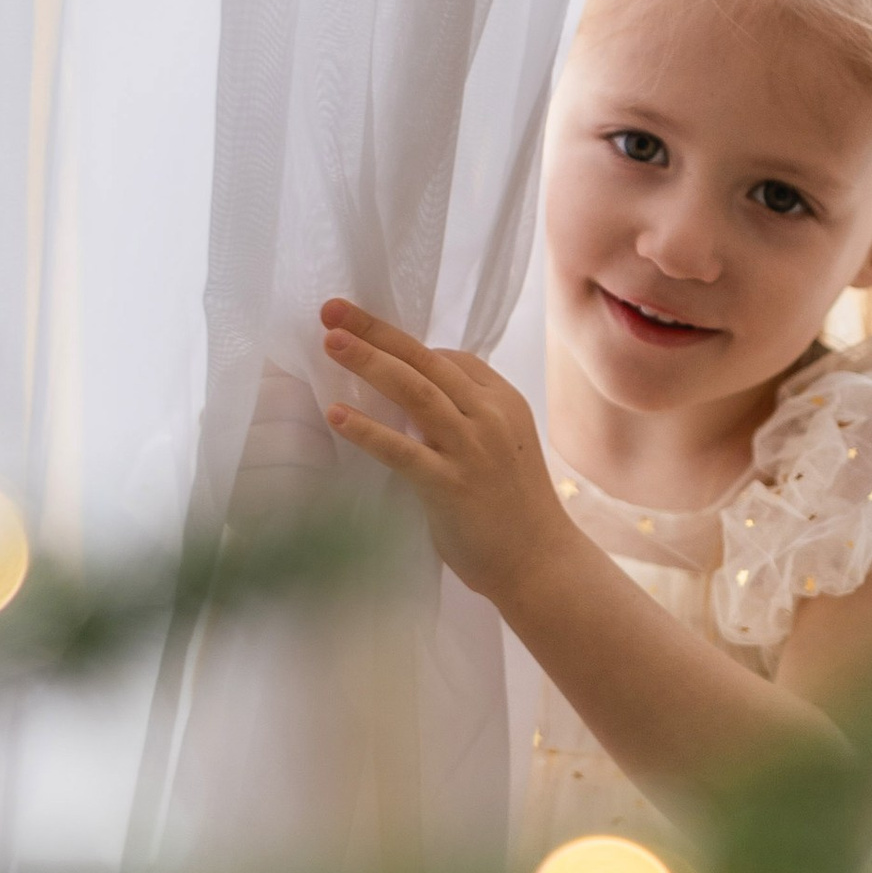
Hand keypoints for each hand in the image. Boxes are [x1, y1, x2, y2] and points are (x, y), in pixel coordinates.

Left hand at [319, 299, 567, 610]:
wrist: (540, 563)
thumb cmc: (515, 510)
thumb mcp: (501, 448)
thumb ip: (466, 421)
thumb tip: (411, 402)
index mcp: (504, 402)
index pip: (451, 358)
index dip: (404, 343)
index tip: (366, 332)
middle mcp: (490, 416)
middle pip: (426, 361)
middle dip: (377, 332)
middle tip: (333, 309)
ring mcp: (472, 448)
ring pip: (415, 391)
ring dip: (369, 362)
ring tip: (331, 342)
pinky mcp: (451, 484)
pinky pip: (402, 450)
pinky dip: (367, 430)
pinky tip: (336, 415)